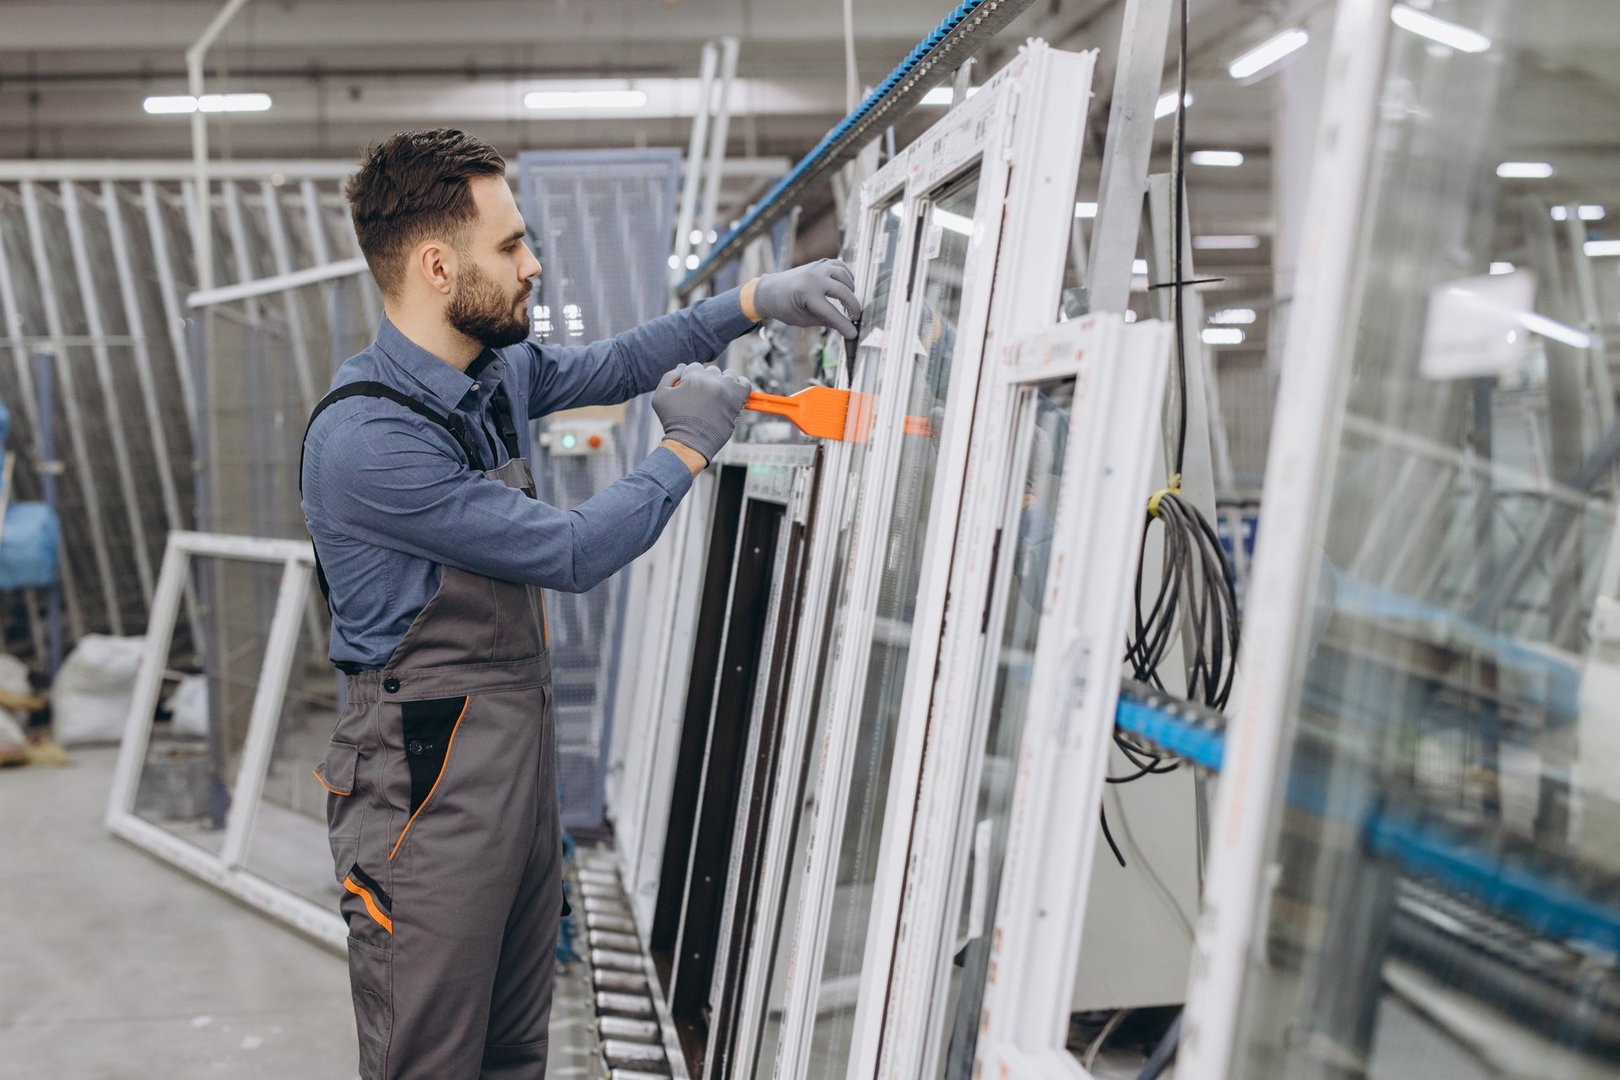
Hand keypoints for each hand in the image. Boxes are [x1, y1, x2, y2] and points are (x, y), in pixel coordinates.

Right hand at [651, 362, 752, 465]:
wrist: (689, 443)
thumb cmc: (673, 421)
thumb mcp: (660, 396)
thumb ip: (669, 376)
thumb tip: (682, 367)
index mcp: (693, 375)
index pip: (695, 367)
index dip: (692, 380)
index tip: (691, 394)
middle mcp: (711, 379)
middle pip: (712, 371)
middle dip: (707, 383)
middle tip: (702, 401)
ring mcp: (726, 388)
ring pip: (728, 375)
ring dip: (724, 383)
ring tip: (717, 399)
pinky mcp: (737, 399)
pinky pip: (745, 384)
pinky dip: (740, 386)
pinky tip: (733, 395)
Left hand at [746, 259, 861, 338]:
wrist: (771, 290)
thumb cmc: (785, 308)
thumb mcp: (804, 320)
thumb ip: (826, 322)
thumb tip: (847, 329)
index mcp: (806, 294)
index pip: (831, 313)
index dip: (844, 325)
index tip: (853, 334)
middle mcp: (813, 278)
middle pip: (842, 291)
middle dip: (853, 306)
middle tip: (856, 317)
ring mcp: (818, 267)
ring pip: (844, 275)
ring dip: (850, 290)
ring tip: (848, 302)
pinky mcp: (821, 263)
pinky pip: (841, 266)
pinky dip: (847, 276)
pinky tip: (846, 287)